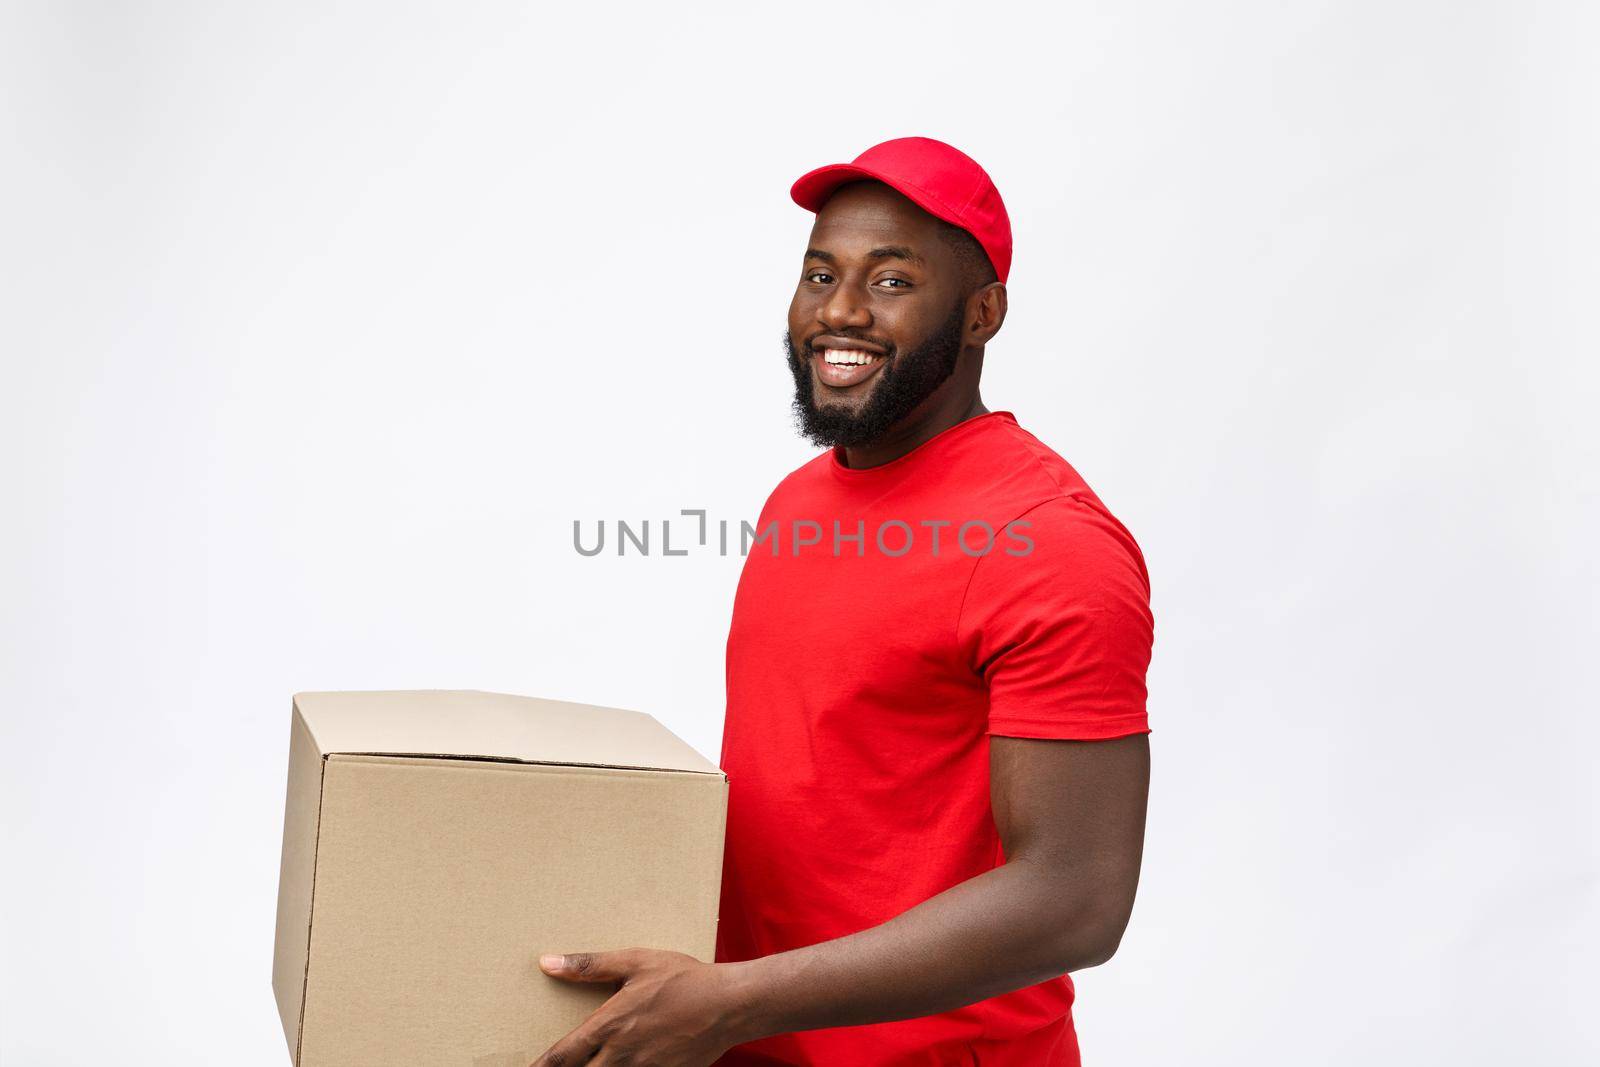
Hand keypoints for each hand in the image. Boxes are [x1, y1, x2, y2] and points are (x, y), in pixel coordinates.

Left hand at [531, 947, 756, 1065]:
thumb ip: (589, 965)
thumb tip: (548, 963)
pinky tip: (622, 1066)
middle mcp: (622, 1054)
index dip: (540, 1066)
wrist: (730, 1004)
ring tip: (588, 1066)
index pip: (563, 1055)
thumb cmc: (683, 979)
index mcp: (610, 1025)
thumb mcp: (636, 962)